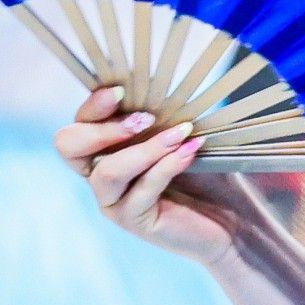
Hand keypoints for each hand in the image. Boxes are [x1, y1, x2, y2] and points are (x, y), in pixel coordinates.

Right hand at [56, 87, 250, 264]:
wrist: (235, 217)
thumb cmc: (208, 172)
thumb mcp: (181, 136)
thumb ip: (162, 115)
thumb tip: (157, 85)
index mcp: (104, 147)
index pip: (79, 123)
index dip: (94, 105)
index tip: (121, 90)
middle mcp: (99, 174)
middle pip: (69, 146)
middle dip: (102, 128)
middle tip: (144, 119)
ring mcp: (113, 201)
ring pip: (108, 171)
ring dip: (145, 148)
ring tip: (180, 134)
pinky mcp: (134, 220)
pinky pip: (142, 189)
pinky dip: (167, 166)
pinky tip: (190, 152)